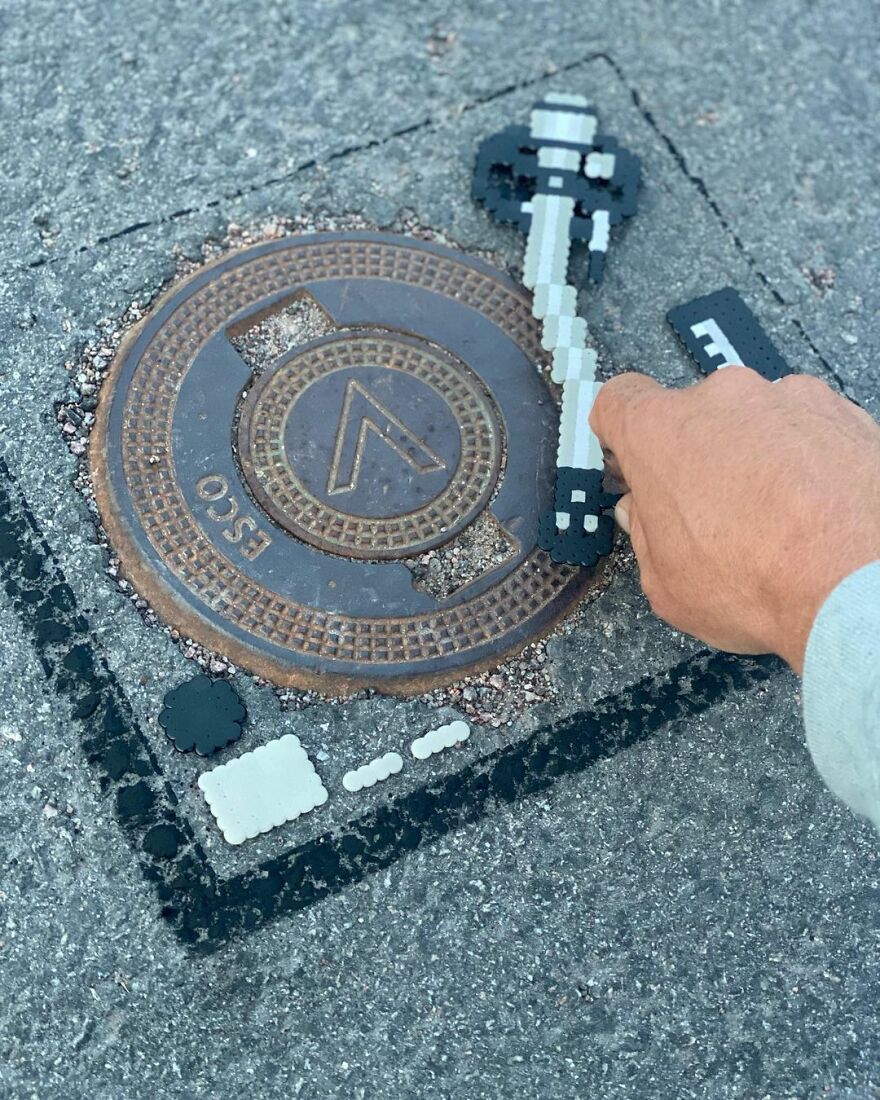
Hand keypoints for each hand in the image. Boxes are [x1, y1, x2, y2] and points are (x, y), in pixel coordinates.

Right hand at [590, 367, 879, 672]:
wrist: (859, 585)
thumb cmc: (757, 583)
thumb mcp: (667, 584)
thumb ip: (646, 535)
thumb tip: (646, 515)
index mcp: (660, 432)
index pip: (619, 399)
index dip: (621, 430)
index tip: (632, 457)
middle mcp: (721, 398)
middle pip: (694, 415)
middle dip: (698, 457)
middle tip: (713, 512)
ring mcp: (787, 397)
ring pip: (756, 421)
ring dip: (758, 456)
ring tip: (779, 517)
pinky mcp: (843, 411)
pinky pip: (809, 428)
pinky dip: (808, 460)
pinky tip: (817, 509)